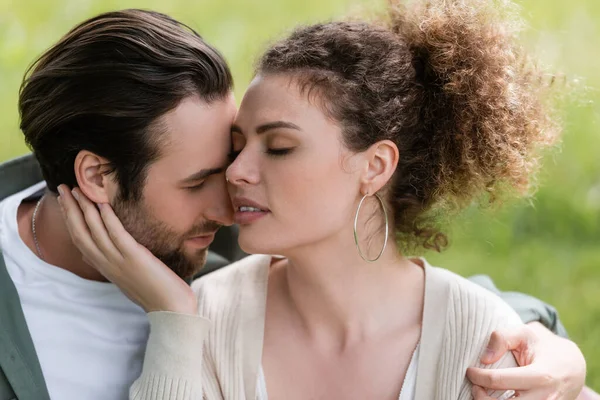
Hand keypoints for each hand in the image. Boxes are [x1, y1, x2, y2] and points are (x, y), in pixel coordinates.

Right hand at [57, 185, 196, 314]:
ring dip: (84, 209)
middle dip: (70, 209)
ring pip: (94, 232)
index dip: (70, 219)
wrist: (170, 308)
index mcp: (104, 267)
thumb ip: (109, 264)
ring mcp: (119, 261)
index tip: (64, 201)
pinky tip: (103, 205)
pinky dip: (108, 220)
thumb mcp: (124, 277)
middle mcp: (107, 264)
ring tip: (78, 190)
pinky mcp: (134, 258)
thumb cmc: (152, 292)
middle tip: (62, 188)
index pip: (79, 240)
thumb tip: (91, 256)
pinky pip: (117, 236)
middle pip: (80, 233)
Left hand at [467, 322, 585, 398]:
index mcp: (540, 375)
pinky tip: (494, 399)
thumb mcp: (524, 334)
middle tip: (474, 386)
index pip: (499, 380)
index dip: (478, 376)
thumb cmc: (542, 348)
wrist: (572, 367)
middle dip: (481, 397)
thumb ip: (502, 338)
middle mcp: (544, 397)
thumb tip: (484, 358)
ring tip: (482, 394)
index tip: (470, 371)